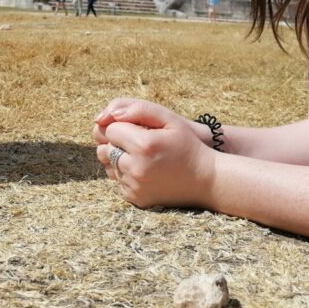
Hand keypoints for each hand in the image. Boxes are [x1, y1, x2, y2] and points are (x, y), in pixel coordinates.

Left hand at [93, 98, 215, 208]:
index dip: (122, 126)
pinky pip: (117, 181)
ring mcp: (134, 186)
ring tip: (142, 155)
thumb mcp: (169, 118)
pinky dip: (126, 173)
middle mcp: (135, 168)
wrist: (206, 179)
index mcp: (143, 145)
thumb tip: (102, 116)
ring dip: (119, 158)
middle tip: (138, 141)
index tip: (138, 129)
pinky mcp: (134, 198)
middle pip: (104, 148)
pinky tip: (145, 169)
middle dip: (117, 142)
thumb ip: (137, 109)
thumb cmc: (187, 144)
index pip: (109, 129)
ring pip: (108, 165)